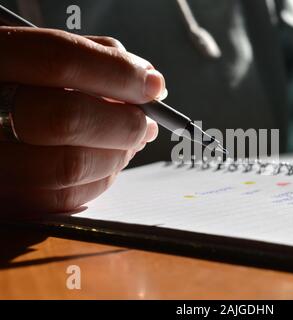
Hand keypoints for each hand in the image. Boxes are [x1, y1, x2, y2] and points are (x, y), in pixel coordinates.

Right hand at [0, 27, 165, 213]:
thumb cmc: (22, 86)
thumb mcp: (44, 58)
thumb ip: (92, 58)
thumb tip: (148, 81)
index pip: (61, 60)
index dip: (119, 73)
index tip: (155, 85)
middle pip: (67, 119)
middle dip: (123, 123)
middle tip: (147, 122)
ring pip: (70, 166)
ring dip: (117, 155)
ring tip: (130, 141)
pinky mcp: (8, 200)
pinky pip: (66, 199)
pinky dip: (101, 179)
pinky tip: (106, 161)